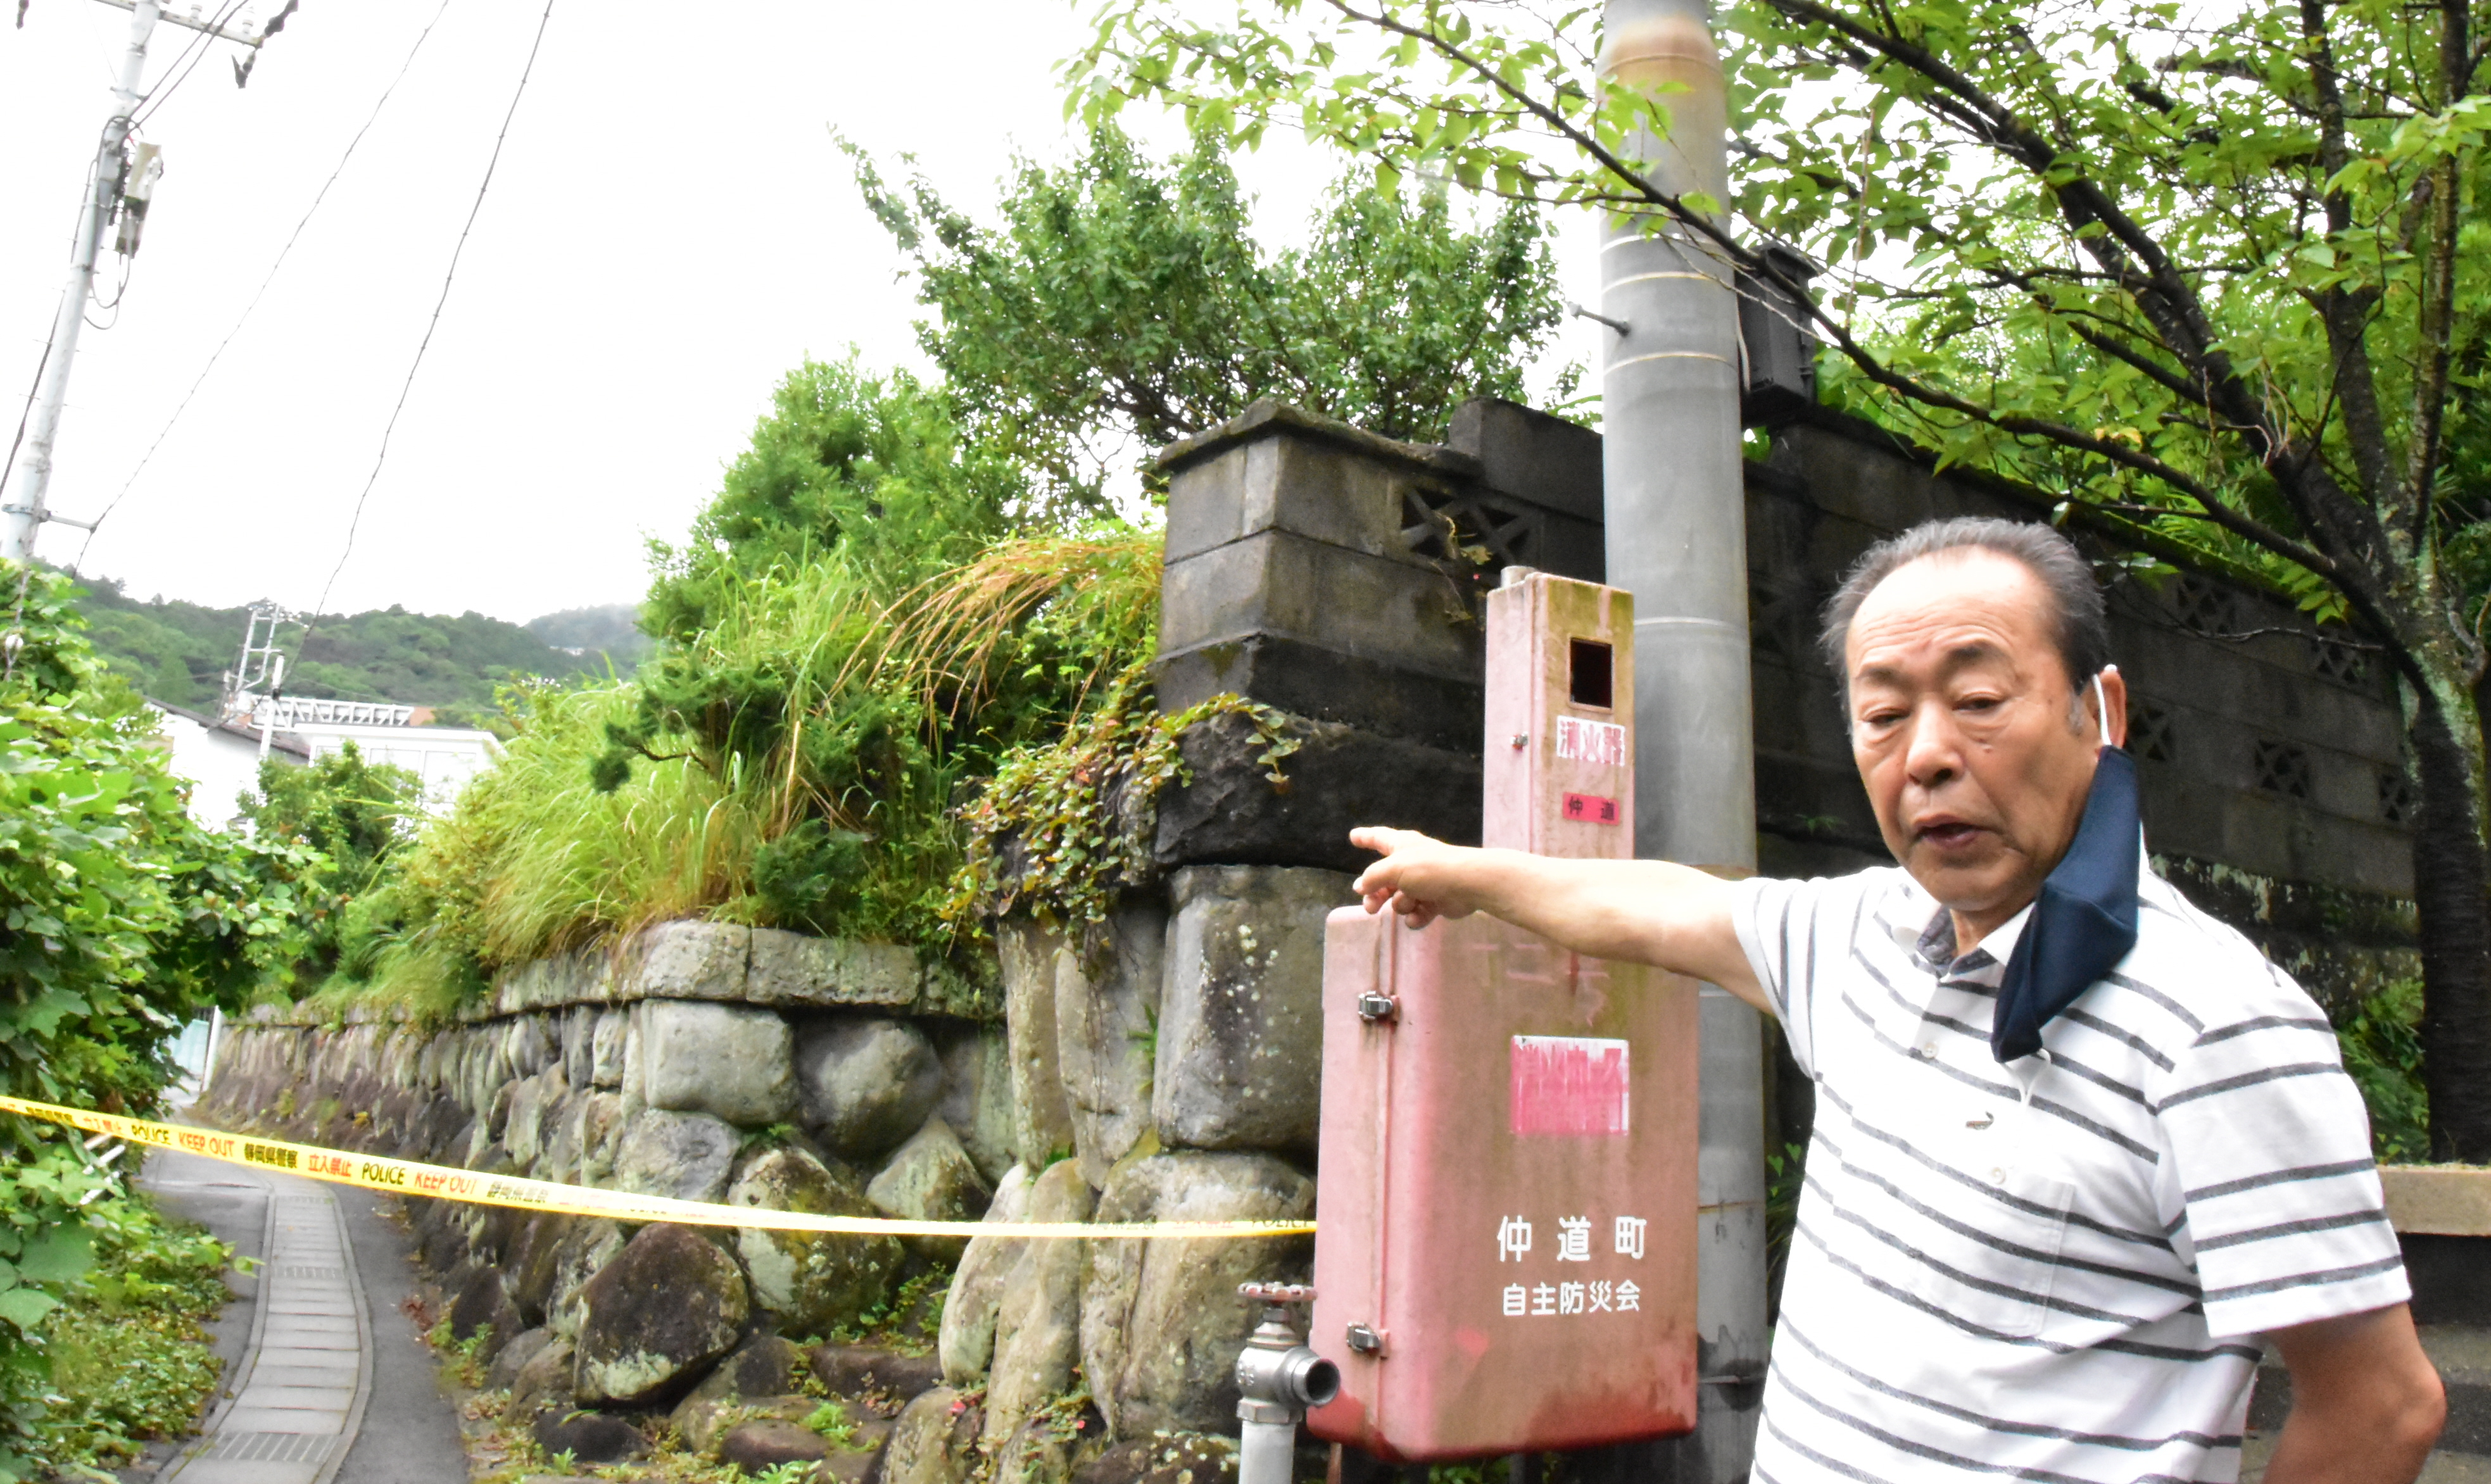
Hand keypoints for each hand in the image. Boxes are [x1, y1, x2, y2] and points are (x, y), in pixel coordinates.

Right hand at [1349, 827, 1482, 928]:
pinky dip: (1415, 916)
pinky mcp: (1434, 902)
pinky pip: (1415, 913)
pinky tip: (1418, 916)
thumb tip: (1361, 887)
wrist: (1467, 884)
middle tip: (1370, 907)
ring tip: (1410, 903)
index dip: (1365, 837)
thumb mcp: (1393, 868)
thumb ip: (1372, 877)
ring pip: (1398, 899)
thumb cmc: (1429, 869)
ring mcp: (1423, 884)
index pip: (1378, 838)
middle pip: (1383, 879)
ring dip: (1401, 904)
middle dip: (1375, 894)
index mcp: (1401, 846)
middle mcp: (1410, 863)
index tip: (1353, 836)